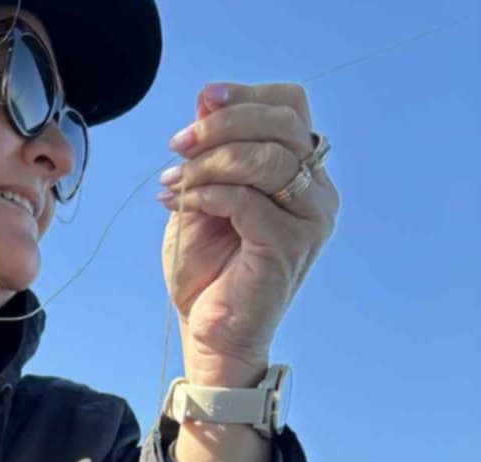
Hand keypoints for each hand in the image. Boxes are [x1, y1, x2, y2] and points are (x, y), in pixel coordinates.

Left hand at [157, 83, 338, 387]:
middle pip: (283, 124)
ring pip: (267, 158)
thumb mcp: (203, 199)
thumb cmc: (209, 274)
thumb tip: (206, 99)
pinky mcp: (288, 246)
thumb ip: (211, 152)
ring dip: (211, 161)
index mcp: (305, 174)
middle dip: (223, 125)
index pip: (290, 108)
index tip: (203, 100)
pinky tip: (181, 204)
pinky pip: (247, 200)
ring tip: (172, 180)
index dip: (248, 96)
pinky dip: (208, 193)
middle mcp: (318, 194)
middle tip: (177, 144)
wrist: (211, 337)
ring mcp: (310, 220)